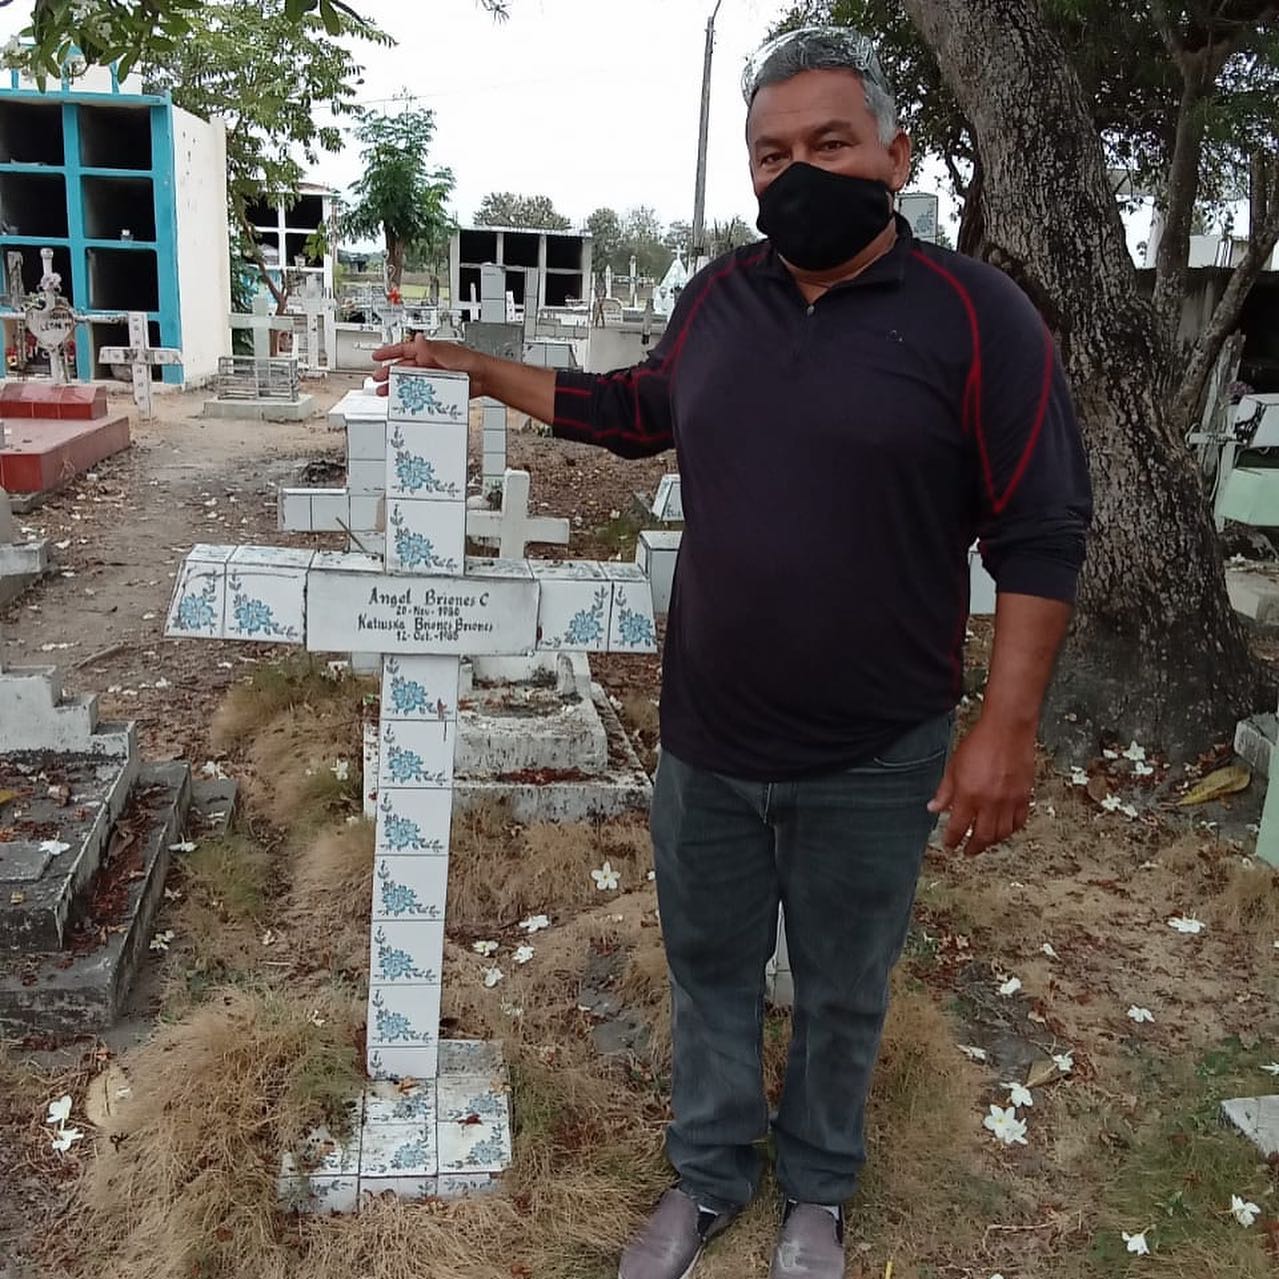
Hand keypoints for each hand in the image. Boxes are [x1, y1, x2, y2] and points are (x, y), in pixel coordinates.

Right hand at [371, 335, 485, 397]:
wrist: (484, 377)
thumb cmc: (470, 361)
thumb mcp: (447, 353)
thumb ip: (430, 348)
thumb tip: (418, 339)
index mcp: (428, 350)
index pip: (403, 349)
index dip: (388, 352)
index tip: (376, 356)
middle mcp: (428, 362)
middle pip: (403, 367)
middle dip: (389, 373)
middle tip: (377, 380)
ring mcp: (433, 375)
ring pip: (410, 381)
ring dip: (398, 386)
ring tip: (385, 393)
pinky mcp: (439, 387)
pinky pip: (422, 391)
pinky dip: (413, 396)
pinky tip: (406, 401)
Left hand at [927, 716, 1035, 854]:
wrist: (1007, 729)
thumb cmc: (981, 742)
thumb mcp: (954, 766)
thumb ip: (944, 791)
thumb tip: (933, 807)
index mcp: (969, 795)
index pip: (958, 827)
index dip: (952, 839)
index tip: (949, 844)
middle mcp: (990, 802)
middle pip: (982, 836)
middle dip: (973, 847)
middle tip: (967, 851)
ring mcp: (1009, 801)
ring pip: (1001, 833)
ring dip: (991, 842)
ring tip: (984, 842)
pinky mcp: (1024, 796)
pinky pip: (1018, 822)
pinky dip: (1010, 830)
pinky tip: (1004, 829)